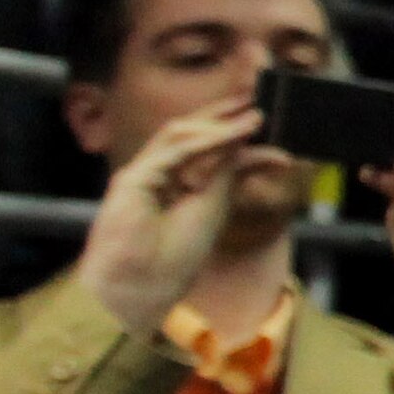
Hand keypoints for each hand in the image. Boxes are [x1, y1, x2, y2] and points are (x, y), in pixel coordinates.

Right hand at [77, 99, 269, 339]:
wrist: (141, 290)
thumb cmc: (173, 258)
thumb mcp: (214, 205)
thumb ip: (226, 171)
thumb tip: (251, 141)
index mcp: (173, 183)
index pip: (201, 146)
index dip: (229, 129)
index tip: (262, 120)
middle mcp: (155, 173)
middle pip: (188, 131)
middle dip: (222, 114)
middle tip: (257, 102)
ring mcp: (141, 174)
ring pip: (179, 134)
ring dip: (219, 124)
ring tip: (254, 118)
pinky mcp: (131, 179)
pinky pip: (172, 152)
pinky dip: (206, 141)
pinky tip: (232, 134)